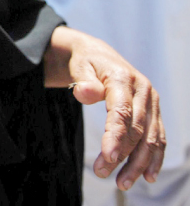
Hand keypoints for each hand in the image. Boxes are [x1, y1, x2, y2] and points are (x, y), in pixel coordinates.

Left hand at [45, 27, 164, 189]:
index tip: (107, 157)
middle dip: (122, 155)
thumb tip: (84, 92)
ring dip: (138, 163)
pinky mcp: (154, 111)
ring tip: (122, 183)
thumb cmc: (86, 63)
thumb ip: (83, 81)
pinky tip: (147, 176)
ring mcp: (151, 101)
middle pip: (137, 129)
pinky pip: (158, 138)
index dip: (115, 136)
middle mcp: (143, 90)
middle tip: (101, 173)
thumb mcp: (79, 67)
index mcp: (123, 78)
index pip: (121, 112)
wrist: (99, 55)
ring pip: (150, 138)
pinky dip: (154, 158)